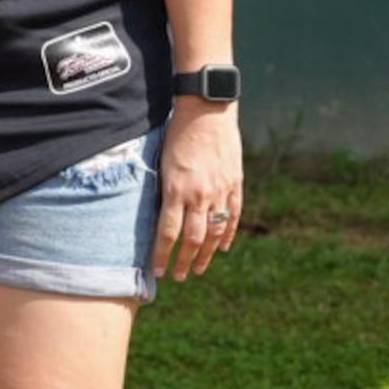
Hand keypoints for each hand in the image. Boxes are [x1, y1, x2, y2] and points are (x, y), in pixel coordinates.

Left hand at [153, 100, 243, 281]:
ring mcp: (220, 191)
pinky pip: (232, 217)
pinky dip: (227, 236)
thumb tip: (154, 215)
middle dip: (183, 261)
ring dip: (204, 255)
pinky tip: (221, 249)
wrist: (206, 112)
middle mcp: (199, 195)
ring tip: (197, 269)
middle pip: (192, 239)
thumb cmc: (176, 133)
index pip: (167, 232)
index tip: (158, 270)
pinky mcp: (234, 185)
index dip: (162, 254)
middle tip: (177, 276)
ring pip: (214, 233)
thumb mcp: (161, 161)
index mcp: (176, 189)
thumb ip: (162, 189)